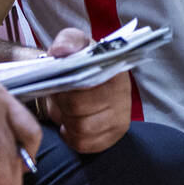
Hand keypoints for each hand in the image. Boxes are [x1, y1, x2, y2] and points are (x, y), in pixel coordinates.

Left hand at [40, 28, 131, 152]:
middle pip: (79, 110)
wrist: (85, 80)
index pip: (84, 87)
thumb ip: (67, 41)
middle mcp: (124, 94)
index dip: (64, 89)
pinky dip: (71, 135)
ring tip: (66, 109)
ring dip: (66, 121)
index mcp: (115, 69)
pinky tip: (71, 123)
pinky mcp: (114, 135)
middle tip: (59, 98)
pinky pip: (85, 144)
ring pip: (81, 129)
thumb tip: (62, 51)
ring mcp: (121, 117)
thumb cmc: (77, 62)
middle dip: (62, 105)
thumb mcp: (72, 43)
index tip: (59, 84)